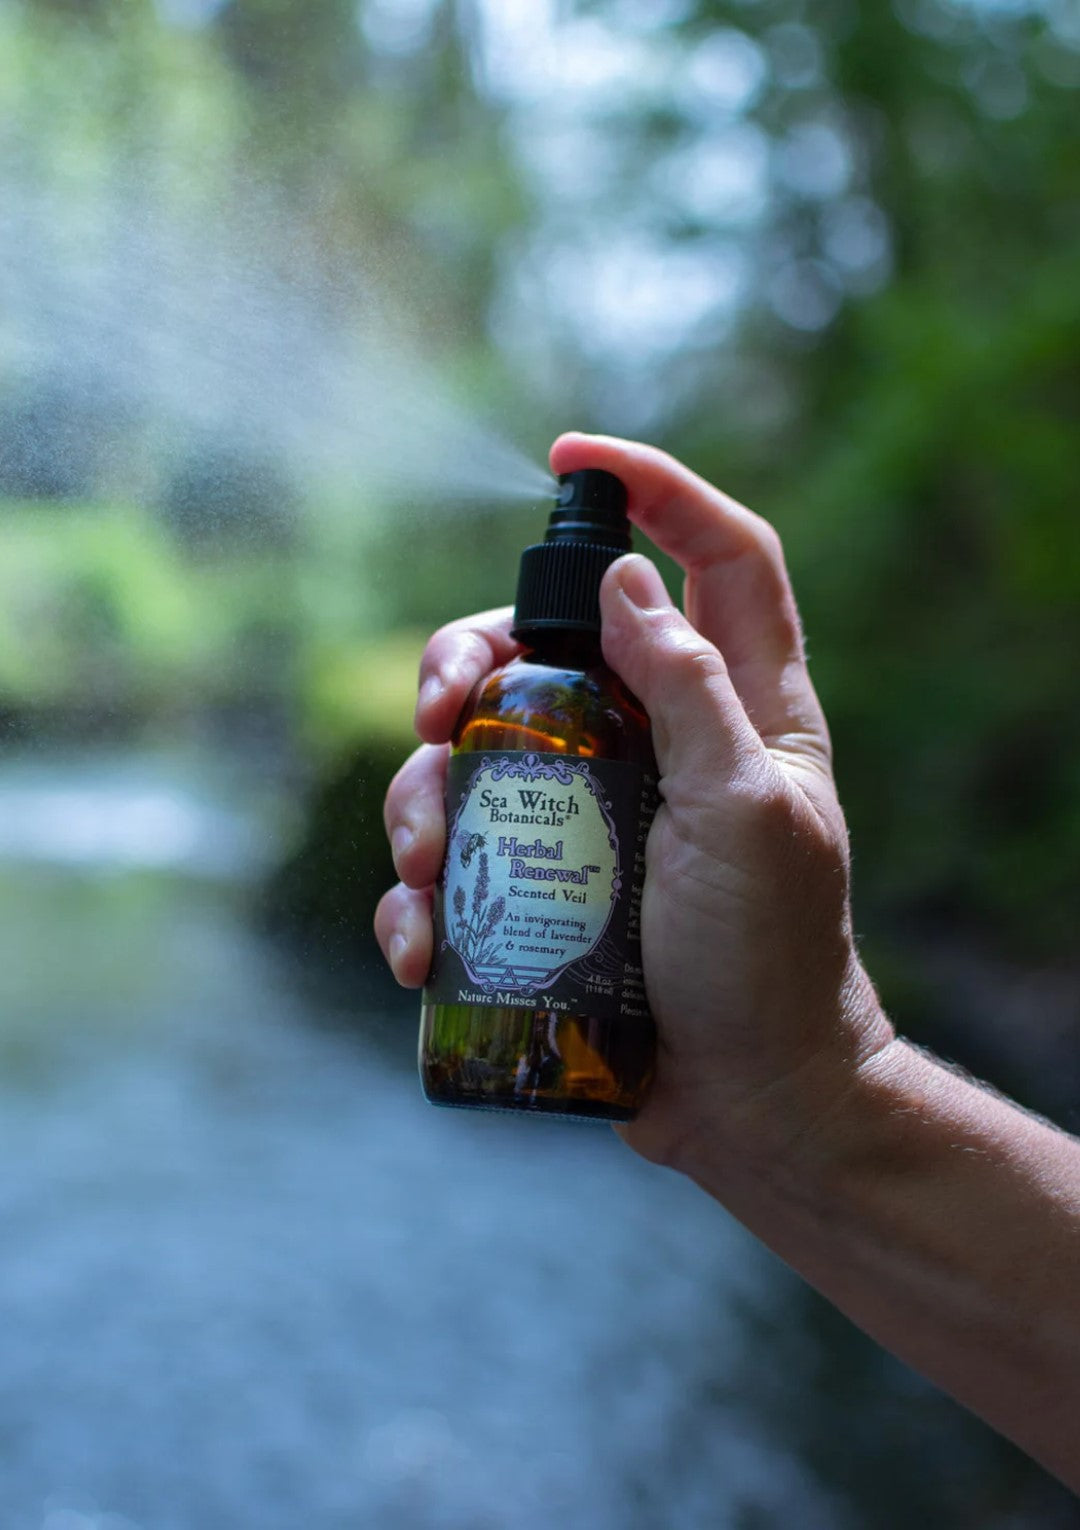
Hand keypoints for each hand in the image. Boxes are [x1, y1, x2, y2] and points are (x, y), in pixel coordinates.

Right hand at [376, 433, 892, 1175]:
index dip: (656, 485)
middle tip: (436, 711)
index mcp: (739, 706)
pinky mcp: (543, 887)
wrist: (748, 1102)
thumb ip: (693, 689)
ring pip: (476, 754)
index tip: (567, 456)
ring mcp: (592, 813)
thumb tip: (628, 577)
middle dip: (466, 658)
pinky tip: (417, 942)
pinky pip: (460, 860)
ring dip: (421, 796)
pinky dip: (420, 894)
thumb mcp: (746, 812)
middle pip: (546, 645)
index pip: (718, 555)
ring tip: (419, 866)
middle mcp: (658, 742)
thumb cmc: (769, 958)